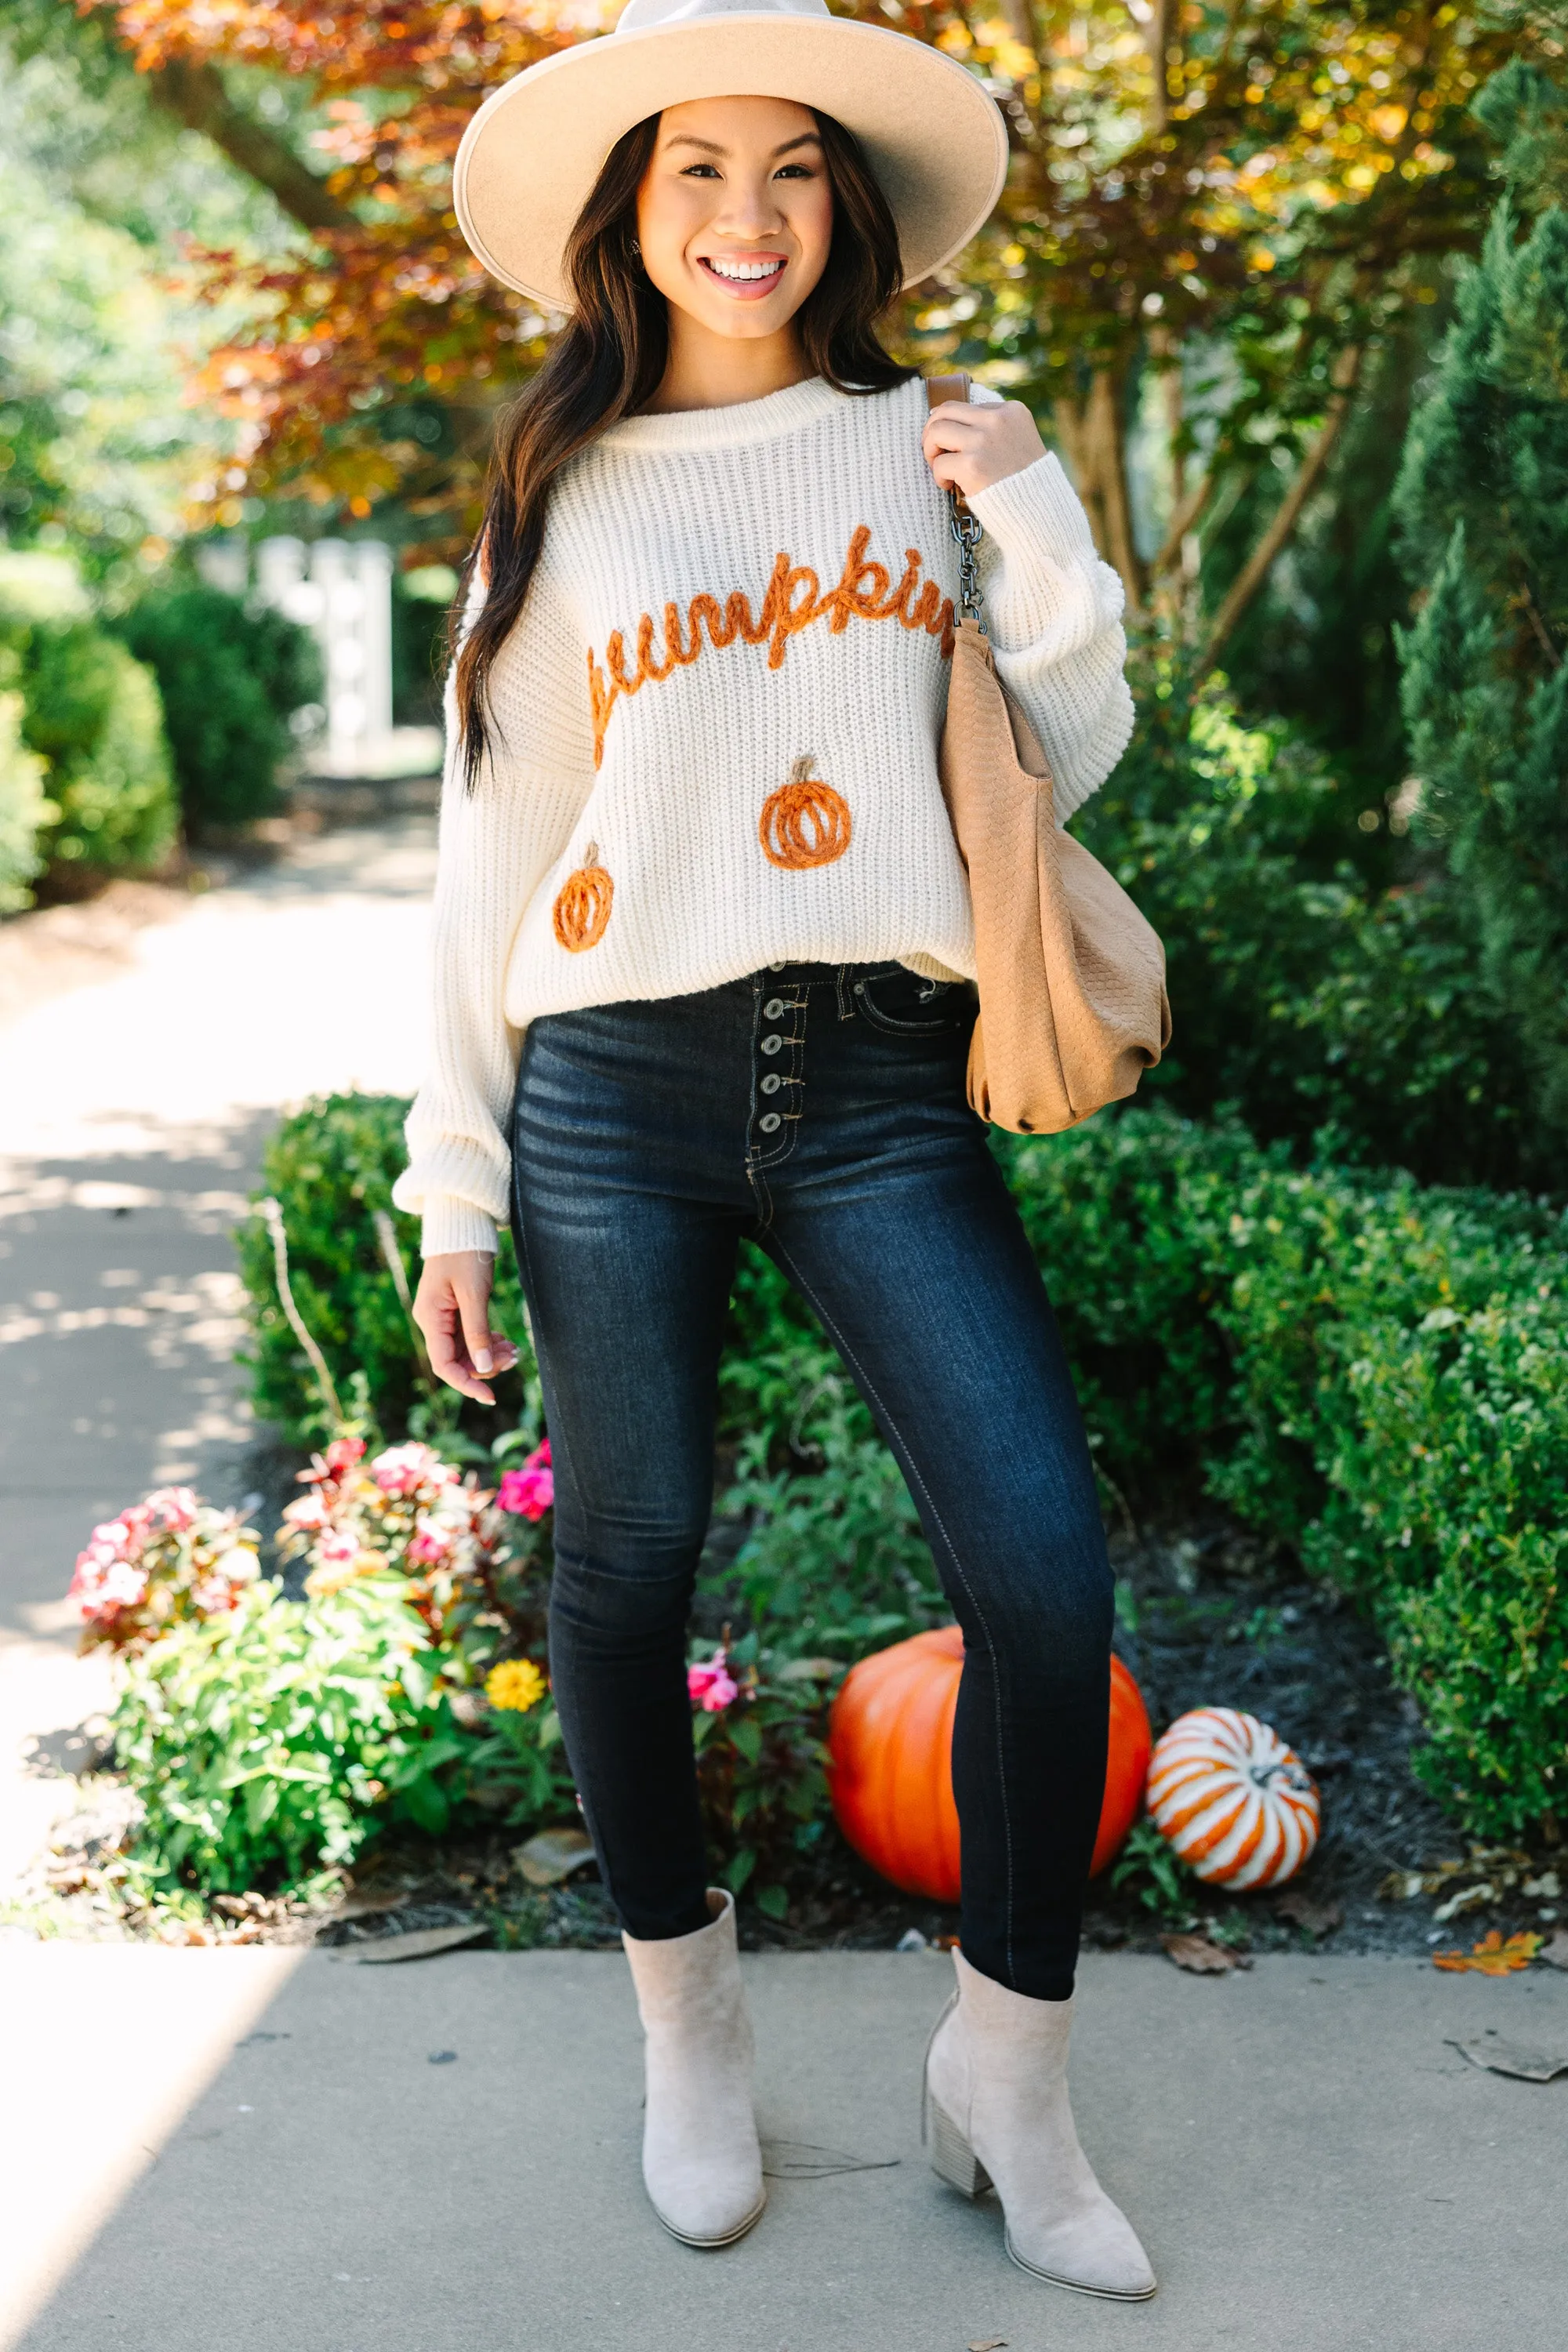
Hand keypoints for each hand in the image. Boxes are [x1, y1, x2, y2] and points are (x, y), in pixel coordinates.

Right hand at [412, 1251, 519, 1405]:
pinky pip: (470, 1338)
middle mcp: (433, 1321)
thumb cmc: (466, 1253)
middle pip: (457, 1361)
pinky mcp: (454, 1312)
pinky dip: (488, 1342)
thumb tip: (483, 1368)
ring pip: (466, 1351)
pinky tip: (505, 1340)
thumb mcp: (474, 1293)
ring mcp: (443, 1317)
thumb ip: (478, 1331)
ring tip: (514, 1349)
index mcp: (430, 1318)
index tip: (491, 1397)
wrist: (462, 1224)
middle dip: (486, 1366)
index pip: (444, 1366)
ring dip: (490, 1355)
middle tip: (515, 1356)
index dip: (467, 1384)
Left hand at [923, 398, 1045, 501]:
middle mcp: (997, 420)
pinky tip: (950, 486)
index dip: (952, 426)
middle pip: (945, 411)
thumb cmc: (1024, 480)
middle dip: (932, 432)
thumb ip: (993, 428)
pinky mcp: (972, 465)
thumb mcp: (1019, 440)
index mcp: (1011, 410)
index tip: (951, 445)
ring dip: (930, 451)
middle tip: (935, 453)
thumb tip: (945, 420)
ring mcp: (984, 441)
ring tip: (940, 467)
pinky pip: (939, 463)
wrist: (1039, 510)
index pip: (965, 406)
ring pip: (936, 431)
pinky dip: (939, 476)